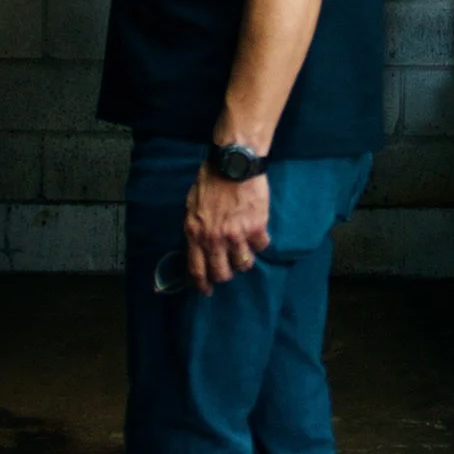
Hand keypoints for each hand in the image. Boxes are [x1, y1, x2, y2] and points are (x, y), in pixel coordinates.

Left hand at [184, 166, 269, 295]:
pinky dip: (260, 242)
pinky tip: (258, 233)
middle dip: (226, 274)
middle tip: (229, 269)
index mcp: (195, 233)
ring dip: (244, 260)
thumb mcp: (192, 205)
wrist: (234, 163)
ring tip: (245, 250)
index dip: (202, 284)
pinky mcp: (256, 227)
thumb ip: (195, 227)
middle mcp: (215, 239)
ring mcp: (237, 235)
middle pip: (222, 273)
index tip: (207, 290)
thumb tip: (197, 244)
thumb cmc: (211, 180)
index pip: (197, 269)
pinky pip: (261, 246)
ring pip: (243, 264)